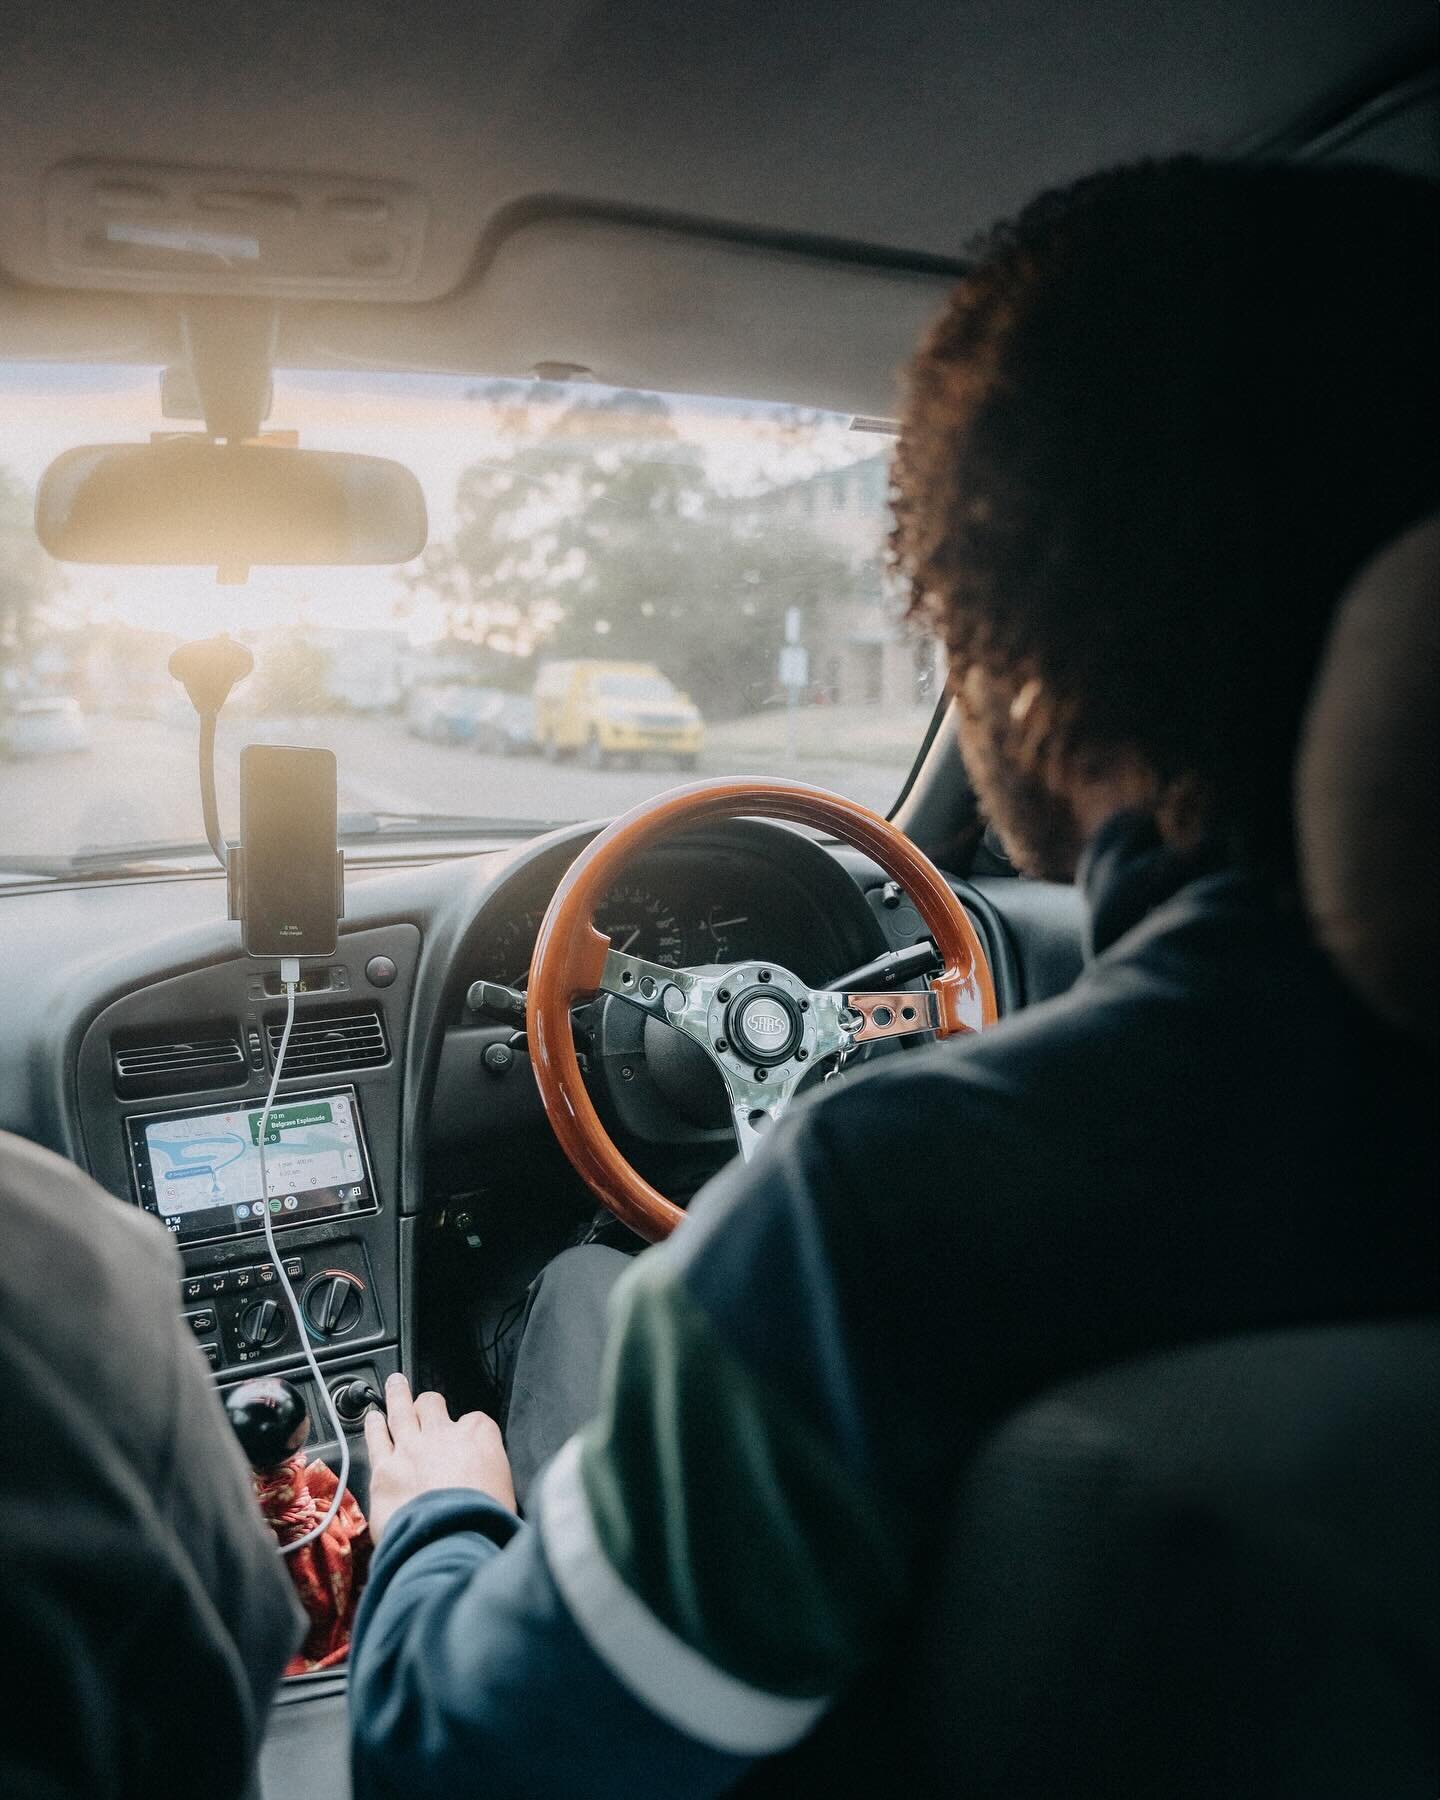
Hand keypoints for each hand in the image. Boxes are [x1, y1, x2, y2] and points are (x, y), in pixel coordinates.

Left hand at [363, 1373, 515, 1543]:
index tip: (466, 1438)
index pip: (475, 1420)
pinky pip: (377, 1439)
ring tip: (394, 1384)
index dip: (469, 1429)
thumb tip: (488, 1484)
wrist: (451, 1540)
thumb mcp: (507, 1491)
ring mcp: (410, 1448)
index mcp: (479, 1436)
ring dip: (397, 1395)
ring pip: (401, 1411)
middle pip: (432, 1405)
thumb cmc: (484, 1522)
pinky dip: (374, 1427)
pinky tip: (372, 1419)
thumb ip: (494, 1475)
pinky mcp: (385, 1469)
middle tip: (425, 1402)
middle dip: (428, 1403)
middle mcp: (443, 1434)